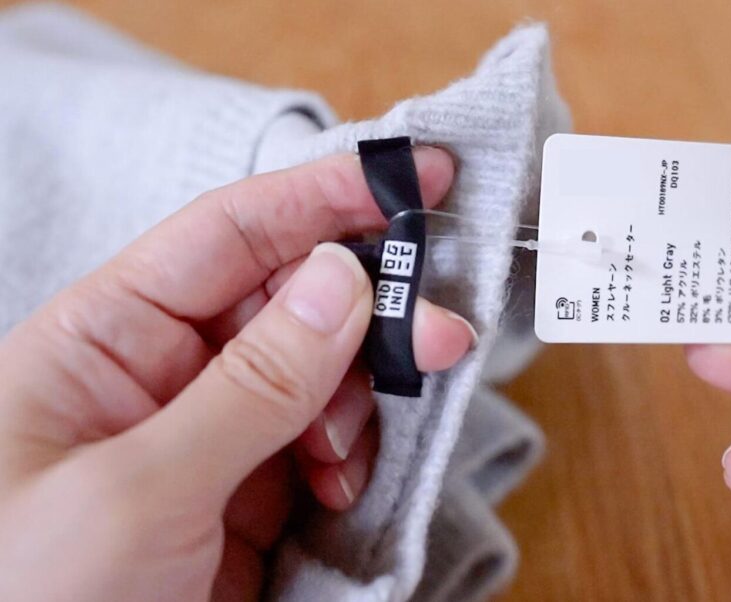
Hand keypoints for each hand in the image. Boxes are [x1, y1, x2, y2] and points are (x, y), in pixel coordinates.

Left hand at [0, 147, 476, 600]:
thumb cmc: (30, 600)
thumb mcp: (136, 492)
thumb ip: (249, 385)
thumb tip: (339, 281)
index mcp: (106, 340)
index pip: (229, 235)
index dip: (322, 194)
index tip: (414, 172)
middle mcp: (164, 376)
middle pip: (292, 300)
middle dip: (367, 313)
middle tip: (439, 332)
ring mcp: (214, 439)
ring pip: (325, 376)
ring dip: (359, 402)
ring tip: (344, 460)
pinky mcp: (253, 497)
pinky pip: (330, 445)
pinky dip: (356, 458)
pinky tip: (340, 490)